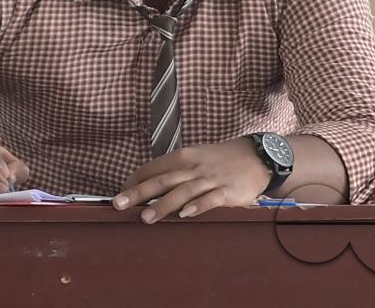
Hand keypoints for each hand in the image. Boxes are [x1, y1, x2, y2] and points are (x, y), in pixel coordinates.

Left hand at [113, 137, 269, 222]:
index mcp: (181, 157)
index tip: (118, 193)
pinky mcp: (228, 191)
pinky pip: (211, 199)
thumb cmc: (218, 160)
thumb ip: (173, 172)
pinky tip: (185, 214)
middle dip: (138, 193)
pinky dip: (198, 206)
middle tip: (118, 204)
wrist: (256, 156)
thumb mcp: (194, 159)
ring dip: (163, 204)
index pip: (152, 168)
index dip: (134, 181)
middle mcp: (192, 167)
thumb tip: (147, 186)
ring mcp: (210, 179)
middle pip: (161, 180)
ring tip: (145, 217)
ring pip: (183, 192)